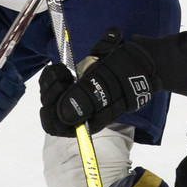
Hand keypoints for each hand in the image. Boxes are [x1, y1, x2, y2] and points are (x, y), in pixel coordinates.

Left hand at [38, 28, 157, 136]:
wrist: (138, 60)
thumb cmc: (127, 74)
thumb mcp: (110, 83)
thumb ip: (88, 98)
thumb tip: (65, 114)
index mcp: (88, 120)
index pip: (58, 127)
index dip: (51, 114)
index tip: (58, 92)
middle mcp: (79, 112)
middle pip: (50, 112)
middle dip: (50, 93)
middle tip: (64, 76)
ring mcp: (75, 97)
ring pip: (49, 96)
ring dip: (50, 82)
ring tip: (64, 70)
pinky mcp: (72, 84)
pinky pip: (51, 85)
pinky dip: (51, 75)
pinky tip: (62, 68)